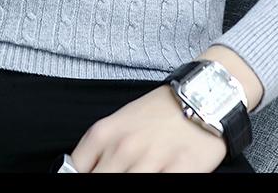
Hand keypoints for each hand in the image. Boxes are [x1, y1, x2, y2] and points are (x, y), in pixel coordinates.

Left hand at [68, 84, 228, 172]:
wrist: (201, 95)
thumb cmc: (160, 111)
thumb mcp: (120, 122)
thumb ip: (99, 150)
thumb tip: (79, 171)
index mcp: (104, 134)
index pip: (76, 170)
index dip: (81, 178)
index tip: (92, 177)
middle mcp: (123, 147)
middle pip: (99, 180)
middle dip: (103, 182)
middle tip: (119, 174)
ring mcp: (150, 159)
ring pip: (127, 185)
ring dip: (129, 182)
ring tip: (139, 173)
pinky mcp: (179, 168)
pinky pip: (158, 187)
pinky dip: (153, 185)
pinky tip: (156, 177)